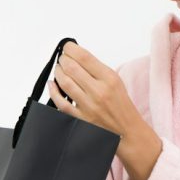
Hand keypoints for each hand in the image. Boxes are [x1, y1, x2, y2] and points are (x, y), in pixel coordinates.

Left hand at [50, 43, 161, 179]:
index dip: (71, 49)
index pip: (84, 57)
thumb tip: (76, 57)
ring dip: (58, 72)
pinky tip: (52, 84)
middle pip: (72, 67)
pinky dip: (53, 91)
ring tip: (59, 69)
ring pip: (64, 82)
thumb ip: (97, 70)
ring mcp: (88, 106)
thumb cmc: (120, 105)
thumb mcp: (115, 81)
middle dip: (63, 59)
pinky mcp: (80, 118)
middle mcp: (98, 91)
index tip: (67, 48)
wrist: (127, 131)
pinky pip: (61, 103)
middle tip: (62, 59)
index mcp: (109, 79)